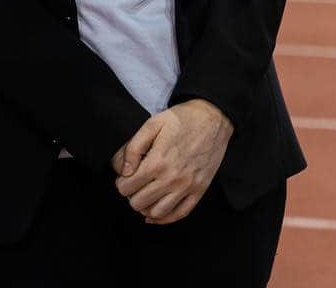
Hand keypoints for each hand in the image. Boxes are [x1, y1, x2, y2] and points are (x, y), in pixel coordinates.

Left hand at [114, 99, 233, 225]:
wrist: (215, 117)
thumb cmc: (183, 119)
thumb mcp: (153, 123)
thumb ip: (133, 147)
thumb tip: (123, 171)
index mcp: (157, 162)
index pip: (125, 188)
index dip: (121, 182)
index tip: (126, 175)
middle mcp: (172, 178)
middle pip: (137, 203)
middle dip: (132, 194)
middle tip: (137, 182)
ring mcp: (187, 186)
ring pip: (156, 213)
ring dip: (146, 206)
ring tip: (147, 193)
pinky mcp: (199, 189)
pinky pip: (179, 214)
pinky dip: (165, 218)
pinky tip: (156, 212)